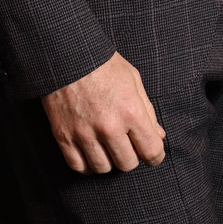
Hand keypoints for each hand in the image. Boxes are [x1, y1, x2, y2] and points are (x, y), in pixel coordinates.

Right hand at [41, 52, 165, 173]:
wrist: (65, 55)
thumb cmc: (102, 64)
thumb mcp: (133, 79)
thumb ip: (147, 110)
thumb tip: (158, 135)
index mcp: (131, 112)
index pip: (151, 151)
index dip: (155, 157)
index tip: (152, 155)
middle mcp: (109, 127)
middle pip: (127, 164)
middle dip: (131, 157)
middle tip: (127, 146)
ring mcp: (84, 133)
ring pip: (103, 168)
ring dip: (109, 161)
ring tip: (108, 148)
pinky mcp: (64, 136)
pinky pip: (78, 166)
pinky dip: (86, 165)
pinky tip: (90, 154)